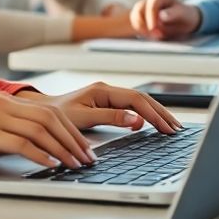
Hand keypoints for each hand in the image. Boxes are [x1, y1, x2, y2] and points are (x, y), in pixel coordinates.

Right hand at [0, 91, 96, 178]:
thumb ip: (10, 131)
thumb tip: (40, 147)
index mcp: (3, 99)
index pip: (48, 111)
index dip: (70, 129)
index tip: (84, 147)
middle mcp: (1, 102)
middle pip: (50, 118)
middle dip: (73, 140)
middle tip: (88, 158)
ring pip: (40, 130)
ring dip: (62, 149)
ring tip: (75, 164)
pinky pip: (21, 143)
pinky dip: (40, 155)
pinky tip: (51, 165)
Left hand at [16, 82, 180, 132]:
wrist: (41, 113)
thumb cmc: (57, 116)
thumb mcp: (83, 118)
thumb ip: (110, 117)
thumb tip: (136, 119)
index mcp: (103, 90)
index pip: (136, 100)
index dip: (154, 114)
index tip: (166, 128)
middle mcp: (107, 90)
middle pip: (142, 98)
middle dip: (160, 113)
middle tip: (176, 128)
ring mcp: (108, 95)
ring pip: (138, 101)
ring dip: (155, 113)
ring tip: (171, 126)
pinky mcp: (107, 102)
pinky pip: (132, 106)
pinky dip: (145, 114)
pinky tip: (153, 123)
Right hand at [131, 0, 201, 39]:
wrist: (184, 21)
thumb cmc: (185, 15)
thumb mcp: (183, 14)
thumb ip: (173, 14)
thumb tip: (161, 16)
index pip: (151, 5)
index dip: (151, 19)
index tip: (155, 30)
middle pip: (139, 10)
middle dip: (146, 25)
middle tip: (157, 35)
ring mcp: (143, 7)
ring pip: (135, 17)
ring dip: (143, 28)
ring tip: (155, 36)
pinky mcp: (140, 16)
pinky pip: (135, 23)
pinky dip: (141, 31)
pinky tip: (151, 35)